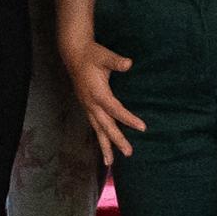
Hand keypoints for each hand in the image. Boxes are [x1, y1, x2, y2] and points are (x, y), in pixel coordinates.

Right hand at [62, 31, 143, 164]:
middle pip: (104, 125)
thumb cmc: (92, 54)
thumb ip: (115, 61)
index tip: (143, 127)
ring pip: (97, 129)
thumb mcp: (104, 56)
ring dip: (104, 145)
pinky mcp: (87, 106)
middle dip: (116, 140)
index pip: (114, 109)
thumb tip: (128, 63)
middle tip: (129, 153)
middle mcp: (90, 103)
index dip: (128, 118)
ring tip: (109, 162)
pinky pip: (95, 125)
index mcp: (96, 92)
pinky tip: (105, 145)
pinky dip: (100, 137)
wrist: (74, 53)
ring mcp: (87, 105)